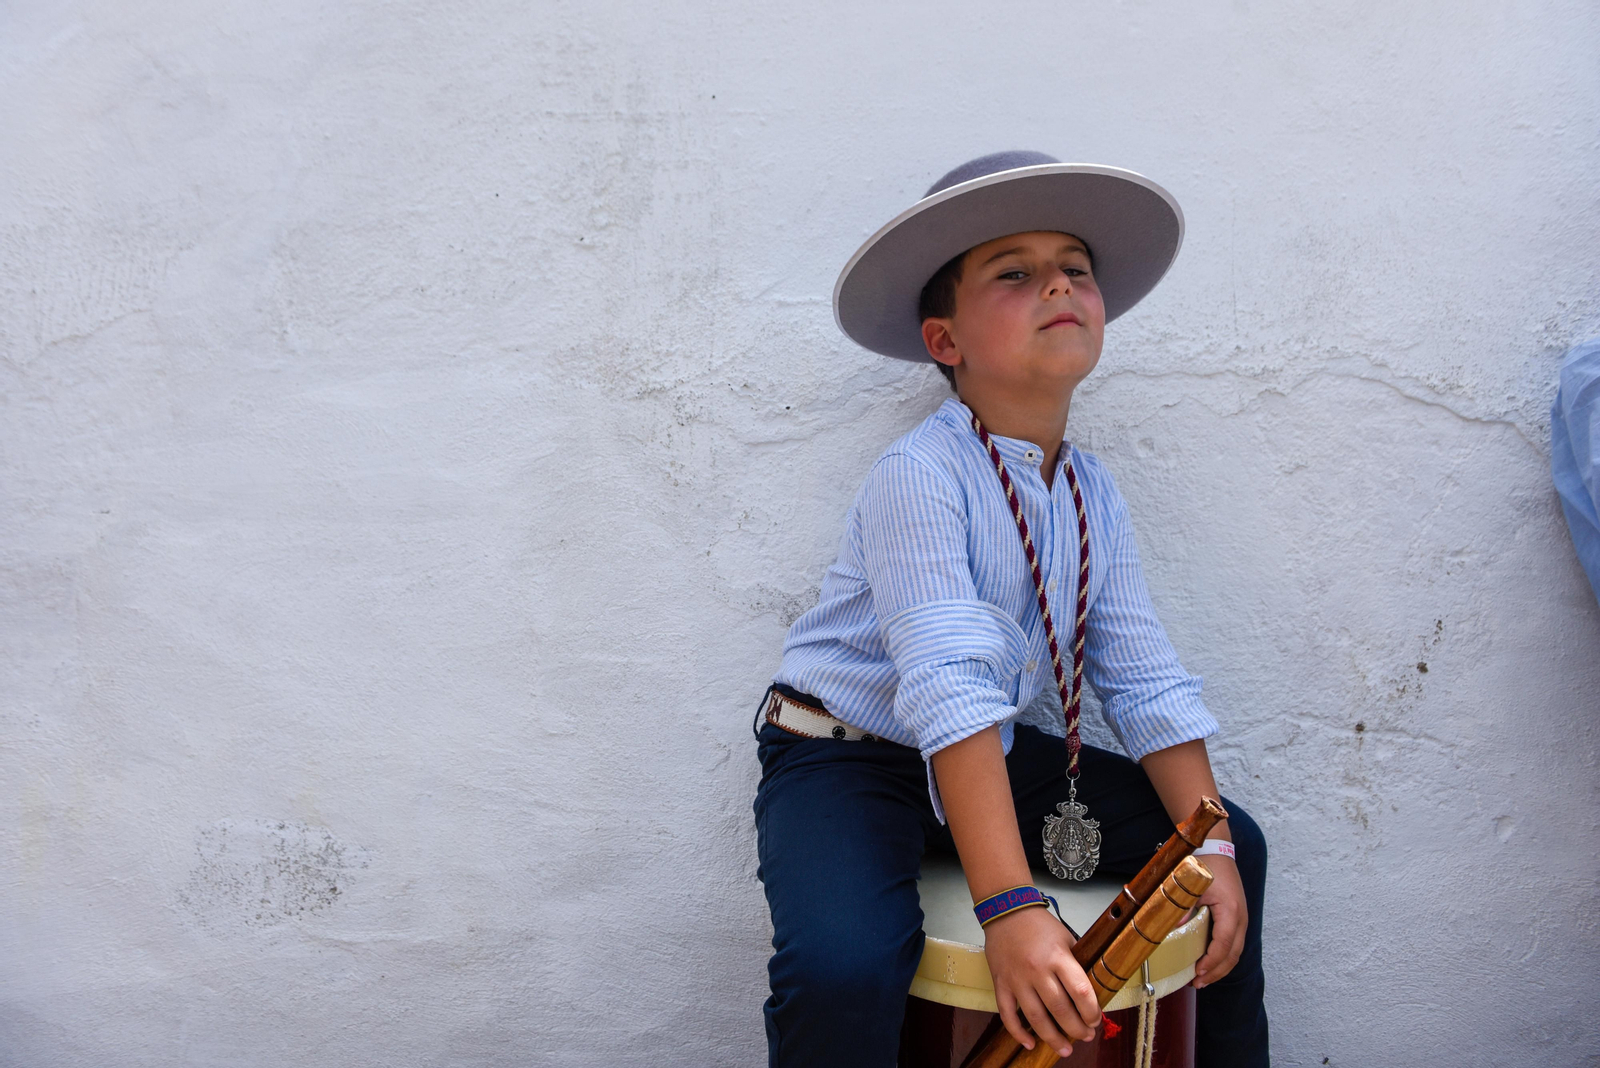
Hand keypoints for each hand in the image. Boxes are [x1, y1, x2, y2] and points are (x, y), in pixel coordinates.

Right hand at [982, 905, 1100, 1057]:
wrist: (1006, 911)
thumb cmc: (1040, 926)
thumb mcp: (1066, 939)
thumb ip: (1076, 964)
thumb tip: (1090, 993)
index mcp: (1058, 957)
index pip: (1080, 991)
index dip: (1091, 1011)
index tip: (1095, 1020)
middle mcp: (1037, 970)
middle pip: (1060, 1009)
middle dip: (1076, 1028)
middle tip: (1085, 1036)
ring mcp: (1017, 979)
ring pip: (1036, 1017)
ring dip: (1052, 1038)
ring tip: (1065, 1049)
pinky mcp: (1001, 983)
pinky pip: (1007, 1014)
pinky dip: (1018, 1032)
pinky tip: (1030, 1043)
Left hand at [1193, 854, 1246, 987]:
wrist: (1215, 848)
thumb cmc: (1204, 865)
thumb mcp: (1190, 886)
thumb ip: (1182, 908)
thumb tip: (1173, 930)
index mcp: (1231, 911)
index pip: (1224, 945)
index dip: (1211, 963)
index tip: (1198, 974)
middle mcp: (1241, 917)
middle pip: (1233, 954)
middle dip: (1216, 972)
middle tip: (1197, 983)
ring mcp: (1241, 918)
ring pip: (1235, 951)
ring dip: (1220, 968)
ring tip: (1202, 979)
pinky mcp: (1237, 917)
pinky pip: (1233, 943)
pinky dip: (1223, 956)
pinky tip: (1209, 963)